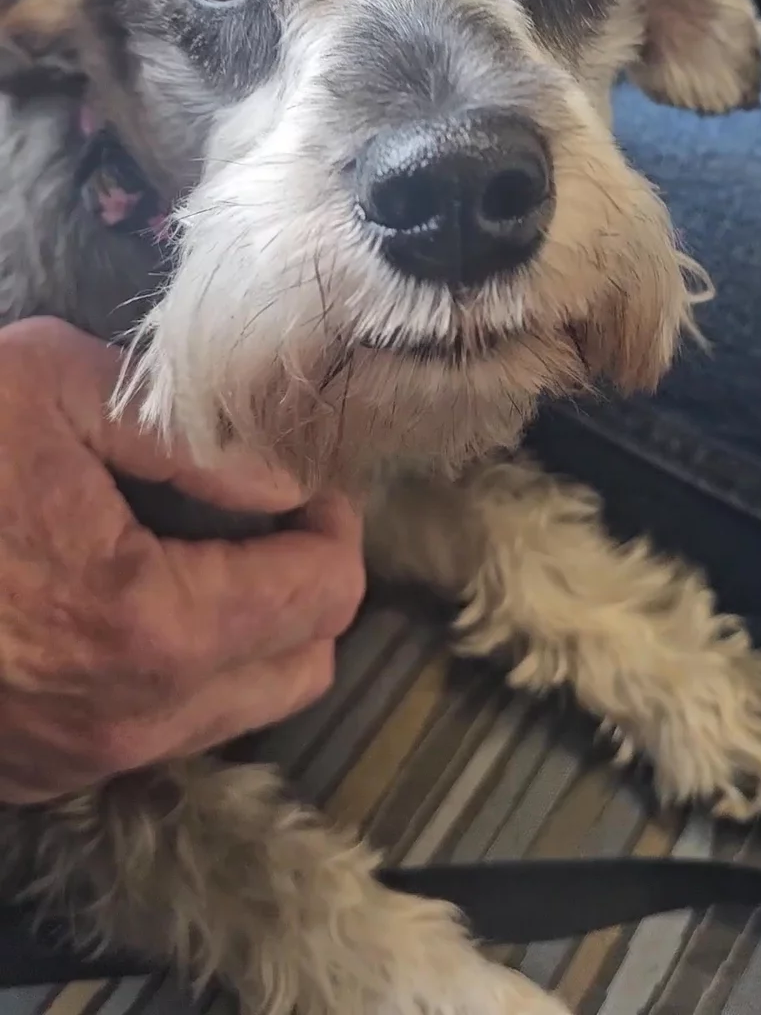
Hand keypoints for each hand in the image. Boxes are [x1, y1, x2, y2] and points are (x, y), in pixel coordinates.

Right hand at [0, 318, 364, 801]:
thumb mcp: (55, 388)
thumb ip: (190, 438)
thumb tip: (281, 477)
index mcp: (146, 623)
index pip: (322, 596)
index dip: (331, 525)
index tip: (303, 480)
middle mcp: (125, 717)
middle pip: (299, 671)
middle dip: (305, 588)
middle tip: (262, 516)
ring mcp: (75, 756)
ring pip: (232, 710)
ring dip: (248, 634)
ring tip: (198, 551)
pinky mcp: (34, 768)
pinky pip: (155, 730)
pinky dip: (177, 672)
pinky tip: (128, 597)